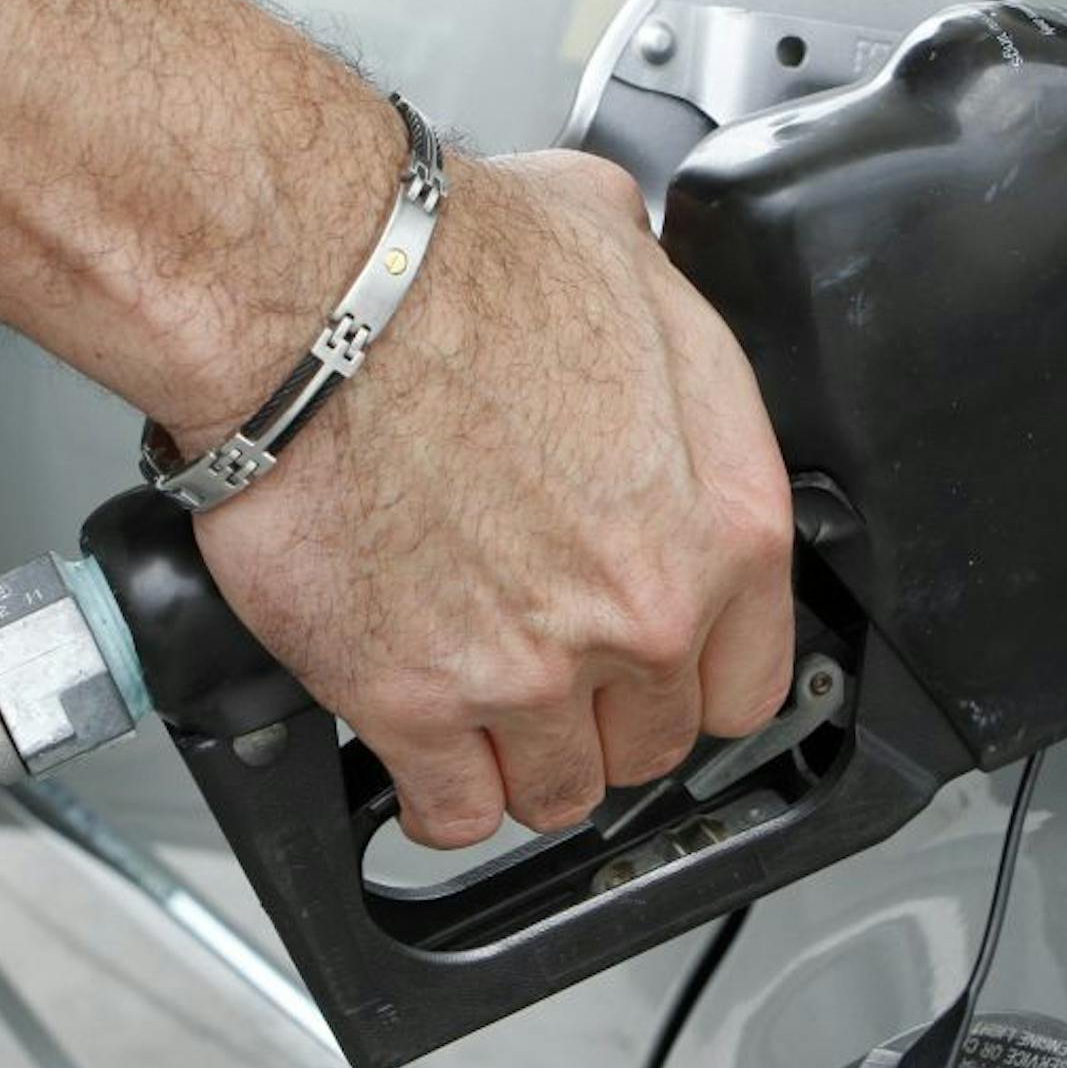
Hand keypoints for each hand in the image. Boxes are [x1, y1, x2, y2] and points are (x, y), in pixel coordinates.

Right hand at [189, 150, 795, 846]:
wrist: (315, 290)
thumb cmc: (457, 264)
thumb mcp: (628, 256)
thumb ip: (667, 334)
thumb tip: (648, 327)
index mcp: (722, 520)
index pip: (751, 676)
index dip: (696, 671)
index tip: (657, 665)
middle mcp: (643, 612)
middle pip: (653, 741)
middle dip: (606, 713)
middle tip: (553, 664)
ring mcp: (530, 670)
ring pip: (557, 792)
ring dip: (524, 758)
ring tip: (488, 707)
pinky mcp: (413, 702)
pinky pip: (450, 811)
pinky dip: (437, 794)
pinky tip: (426, 755)